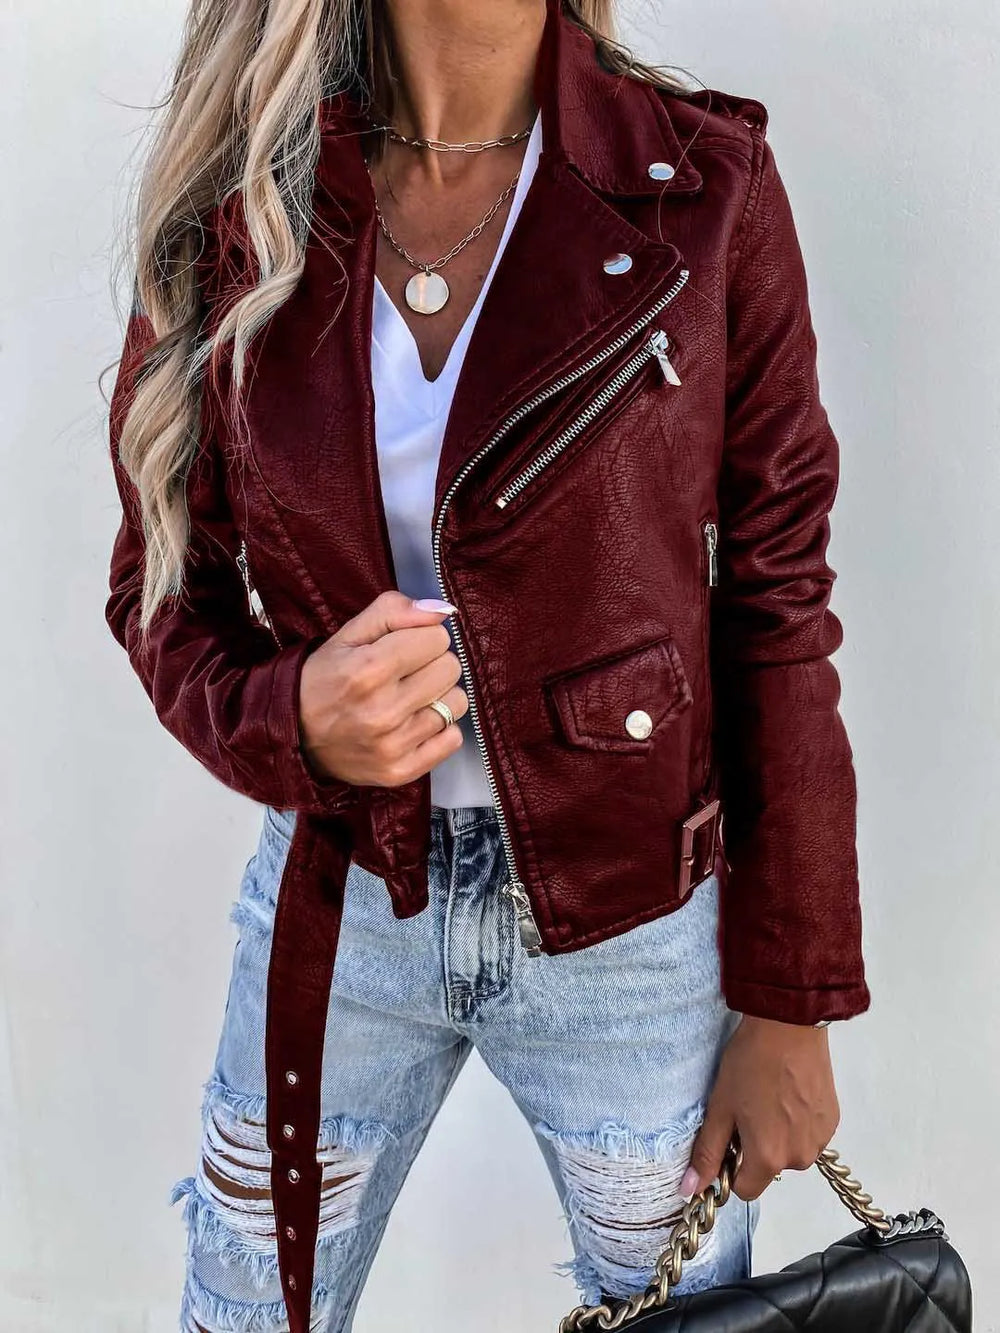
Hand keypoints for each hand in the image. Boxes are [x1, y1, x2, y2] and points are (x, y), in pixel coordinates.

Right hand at [298, 590, 468, 785]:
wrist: (293, 734)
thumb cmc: (324, 679)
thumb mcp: (348, 634)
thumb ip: (393, 612)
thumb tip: (442, 611)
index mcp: (369, 669)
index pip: (438, 638)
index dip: (422, 638)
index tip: (404, 648)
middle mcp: (383, 710)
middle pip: (451, 668)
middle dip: (433, 663)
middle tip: (407, 673)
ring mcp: (393, 745)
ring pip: (457, 703)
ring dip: (439, 696)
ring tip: (410, 698)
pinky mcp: (400, 771)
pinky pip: (453, 739)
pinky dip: (440, 729)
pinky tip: (414, 723)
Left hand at [681, 1016, 839, 1201]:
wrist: (788, 1025)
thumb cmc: (750, 1064)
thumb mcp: (721, 1106)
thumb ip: (707, 1152)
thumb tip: (690, 1190)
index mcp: (769, 1158)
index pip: (745, 1189)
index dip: (732, 1168)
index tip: (730, 1138)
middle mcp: (800, 1157)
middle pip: (769, 1168)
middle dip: (757, 1147)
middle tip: (749, 1108)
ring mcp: (820, 1139)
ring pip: (790, 1151)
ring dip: (779, 1134)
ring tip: (771, 1096)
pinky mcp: (833, 1120)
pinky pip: (809, 1134)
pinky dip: (798, 1122)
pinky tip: (790, 1092)